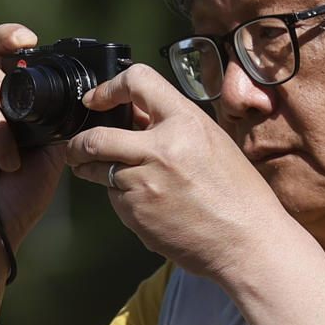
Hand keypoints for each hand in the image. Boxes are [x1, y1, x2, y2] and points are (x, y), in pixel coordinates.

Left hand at [64, 64, 287, 277]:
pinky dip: (122, 199)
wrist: (246, 242)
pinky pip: (115, 199)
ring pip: (99, 171)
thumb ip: (173, 126)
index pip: (137, 81)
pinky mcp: (136, 214)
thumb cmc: (237, 195)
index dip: (109, 88)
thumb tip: (136, 116)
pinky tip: (147, 205)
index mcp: (186, 123)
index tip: (96, 100)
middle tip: (77, 148)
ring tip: (109, 175)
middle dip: (79, 144)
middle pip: (96, 137)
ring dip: (95, 172)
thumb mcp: (211, 143)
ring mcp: (145, 183)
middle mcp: (161, 149)